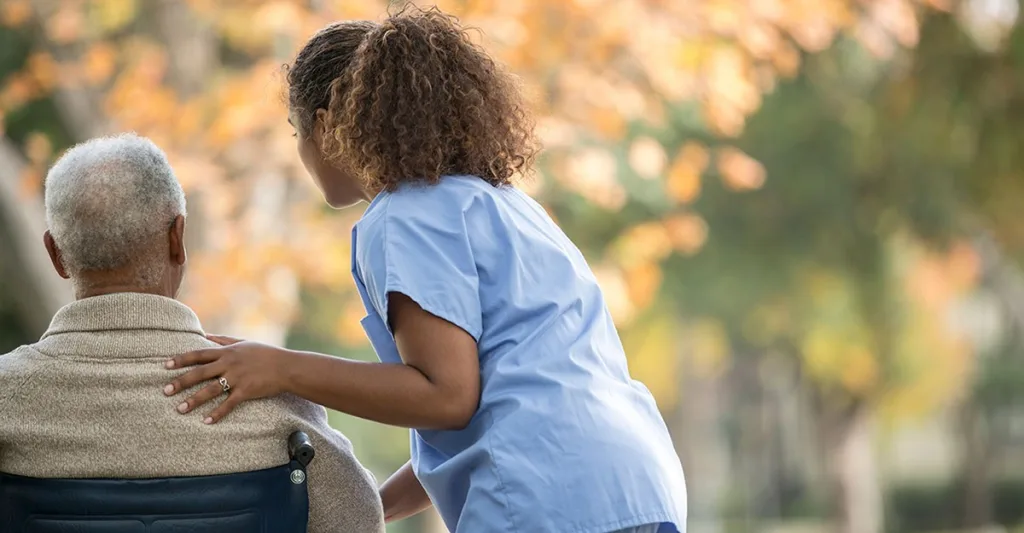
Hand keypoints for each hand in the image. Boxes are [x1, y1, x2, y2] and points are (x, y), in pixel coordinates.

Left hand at [163, 334, 288, 423]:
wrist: (286, 367)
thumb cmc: (265, 353)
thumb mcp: (243, 342)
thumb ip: (223, 340)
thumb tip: (205, 335)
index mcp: (227, 352)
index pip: (199, 354)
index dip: (181, 359)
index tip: (165, 365)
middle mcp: (229, 364)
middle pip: (199, 373)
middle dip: (181, 382)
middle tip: (165, 391)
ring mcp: (237, 378)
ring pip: (210, 389)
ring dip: (194, 400)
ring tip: (180, 409)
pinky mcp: (246, 391)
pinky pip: (228, 404)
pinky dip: (217, 413)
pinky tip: (206, 421)